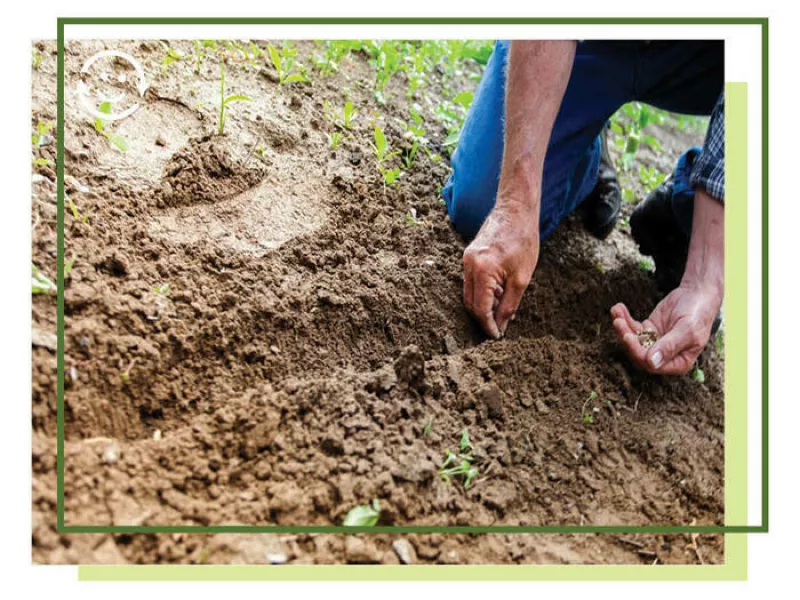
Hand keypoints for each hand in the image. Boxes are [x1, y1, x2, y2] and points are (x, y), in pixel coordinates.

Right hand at [462, 203, 538, 338]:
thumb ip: (509, 304)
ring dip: (483, 305)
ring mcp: (466, 260)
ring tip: (501, 309)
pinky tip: (498, 293)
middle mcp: (469, 266)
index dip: (488, 325)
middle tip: (499, 327)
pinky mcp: (468, 256)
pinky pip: (471, 281)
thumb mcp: (522, 278)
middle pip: (470, 303)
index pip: (480, 308)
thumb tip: (501, 325)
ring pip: (468, 293)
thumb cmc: (523, 240)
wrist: (516, 210)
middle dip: (483, 318)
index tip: (497, 336)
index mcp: (482, 271)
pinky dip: (482, 292)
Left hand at [610, 283, 721, 374]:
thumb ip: (670, 346)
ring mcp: (654, 343)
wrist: (697, 295)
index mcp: (678, 363)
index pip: (651, 364)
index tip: (627, 336)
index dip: (637, 352)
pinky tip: (618, 308)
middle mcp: (664, 357)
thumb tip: (652, 363)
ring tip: (616, 311)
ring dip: (622, 326)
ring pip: (632, 340)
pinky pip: (632, 328)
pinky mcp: (648, 330)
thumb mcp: (687, 330)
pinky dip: (624, 318)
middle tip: (618, 321)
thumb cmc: (698, 314)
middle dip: (625, 337)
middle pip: (638, 353)